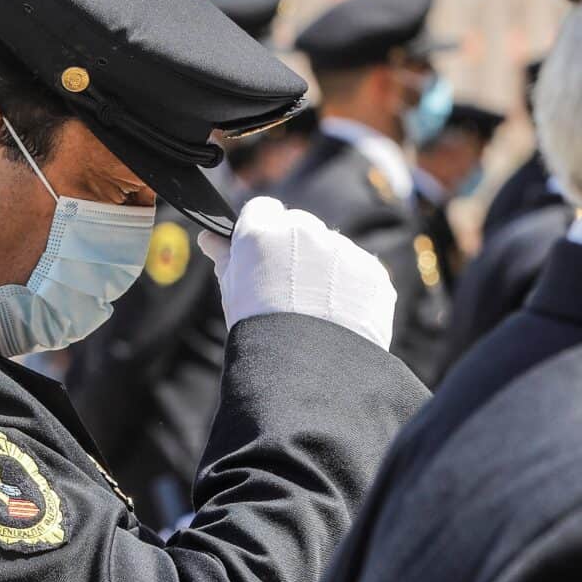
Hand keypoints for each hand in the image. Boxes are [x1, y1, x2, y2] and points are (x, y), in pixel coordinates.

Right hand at [198, 196, 394, 349]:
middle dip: (295, 247)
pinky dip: (351, 289)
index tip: (263, 252)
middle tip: (290, 288)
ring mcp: (343, 250)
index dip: (262, 231)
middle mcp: (304, 231)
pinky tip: (340, 317)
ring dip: (325, 267)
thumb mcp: (233, 293)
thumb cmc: (260, 332)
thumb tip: (209, 236)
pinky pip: (359, 271)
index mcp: (262, 232)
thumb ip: (224, 257)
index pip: (262, 209)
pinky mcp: (372, 272)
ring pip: (332, 248)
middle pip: (300, 225)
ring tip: (316, 310)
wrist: (308, 372)